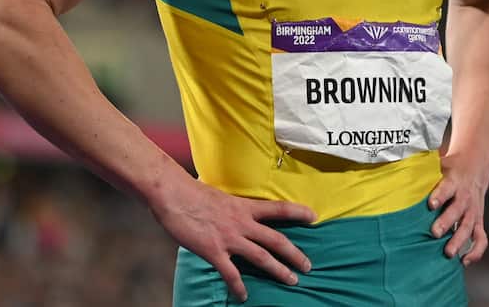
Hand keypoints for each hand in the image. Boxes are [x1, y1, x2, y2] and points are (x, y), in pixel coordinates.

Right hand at [148, 173, 315, 302]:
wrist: (173, 193)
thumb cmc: (192, 191)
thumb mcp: (220, 195)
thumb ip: (230, 207)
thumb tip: (232, 211)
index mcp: (244, 206)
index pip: (278, 208)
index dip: (298, 212)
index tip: (314, 216)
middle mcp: (242, 222)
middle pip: (276, 239)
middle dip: (294, 254)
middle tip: (308, 266)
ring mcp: (229, 237)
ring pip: (261, 257)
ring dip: (278, 270)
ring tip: (291, 280)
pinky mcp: (213, 250)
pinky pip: (231, 273)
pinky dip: (239, 286)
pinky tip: (244, 296)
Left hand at [427, 150, 488, 265]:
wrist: (476, 164)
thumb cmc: (450, 167)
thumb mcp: (438, 164)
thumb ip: (422, 171)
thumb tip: (396, 173)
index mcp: (454, 181)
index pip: (447, 188)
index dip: (440, 196)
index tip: (431, 204)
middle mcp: (465, 196)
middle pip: (457, 210)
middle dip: (447, 222)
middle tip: (435, 233)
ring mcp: (473, 210)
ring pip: (469, 226)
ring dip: (459, 240)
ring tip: (448, 253)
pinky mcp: (478, 220)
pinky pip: (480, 238)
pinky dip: (475, 251)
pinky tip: (463, 261)